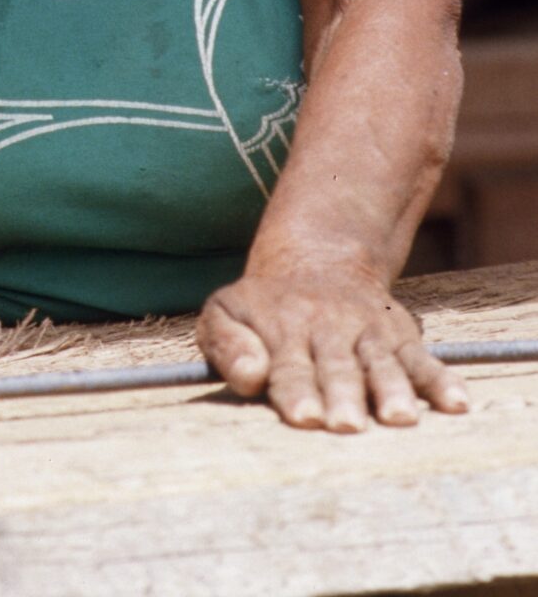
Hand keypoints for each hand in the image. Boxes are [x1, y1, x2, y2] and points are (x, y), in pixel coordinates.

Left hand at [197, 258, 468, 432]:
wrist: (316, 260)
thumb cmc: (264, 307)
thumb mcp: (226, 312)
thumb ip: (227, 345)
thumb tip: (247, 376)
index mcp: (283, 330)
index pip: (289, 367)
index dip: (296, 392)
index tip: (304, 416)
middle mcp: (328, 331)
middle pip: (337, 369)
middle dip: (342, 397)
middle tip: (346, 425)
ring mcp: (367, 333)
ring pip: (381, 364)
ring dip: (390, 390)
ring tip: (399, 418)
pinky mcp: (399, 336)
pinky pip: (422, 359)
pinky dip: (441, 381)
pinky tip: (457, 404)